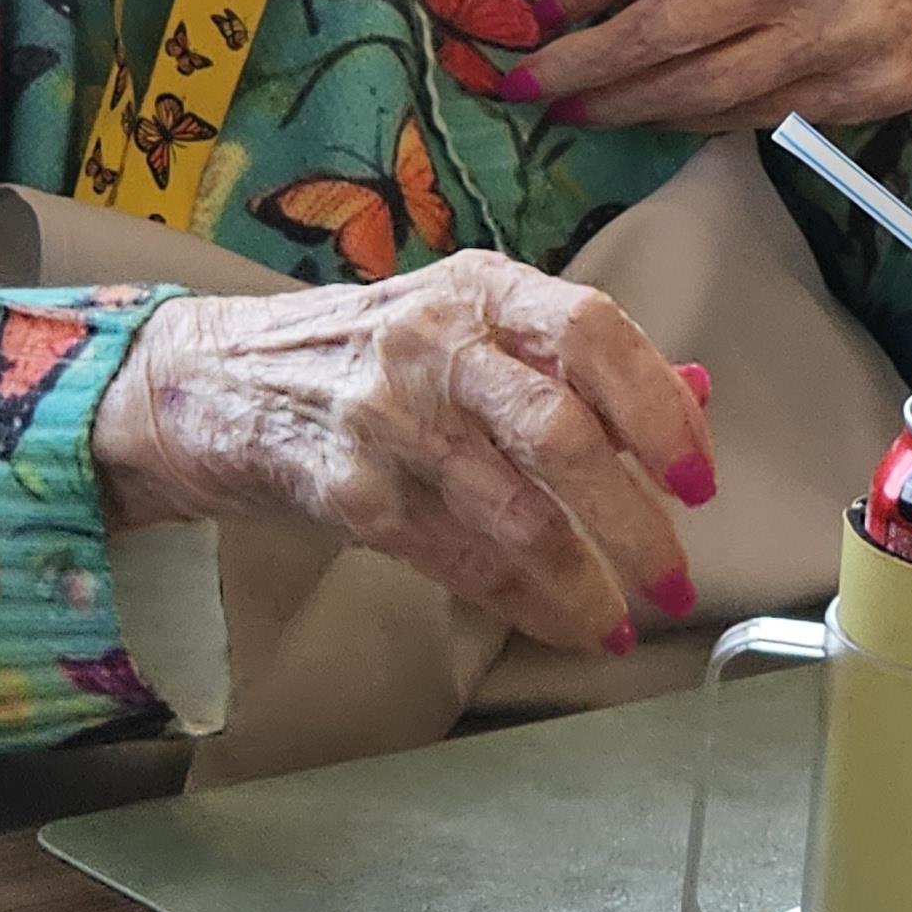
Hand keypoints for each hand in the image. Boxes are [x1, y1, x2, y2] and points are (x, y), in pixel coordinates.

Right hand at [93, 253, 715, 656]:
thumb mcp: (469, 323)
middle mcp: (437, 342)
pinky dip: (522, 601)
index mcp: (484, 286)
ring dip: (584, 581)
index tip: (699, 478)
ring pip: (512, 511)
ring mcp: (388, 419)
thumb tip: (696, 396)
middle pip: (561, 433)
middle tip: (676, 575)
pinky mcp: (349, 491)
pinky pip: (457, 560)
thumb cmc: (366, 352)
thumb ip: (574, 360)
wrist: (211, 382)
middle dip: (634, 518)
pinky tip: (562, 624)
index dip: (660, 408)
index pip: (595, 333)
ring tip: (625, 621)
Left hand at [509, 0, 911, 171]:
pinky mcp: (850, 94)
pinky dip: (688, 119)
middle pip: (664, 25)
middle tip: (527, 80)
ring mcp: (831, 38)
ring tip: (574, 110)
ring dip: (623, 105)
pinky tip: (650, 116)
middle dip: (582, 60)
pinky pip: (748, 114)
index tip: (543, 8)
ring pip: (699, 85)